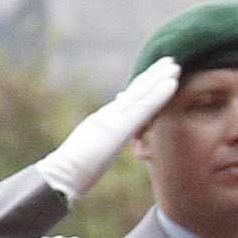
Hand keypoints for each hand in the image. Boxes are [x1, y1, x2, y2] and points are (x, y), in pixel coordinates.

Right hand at [33, 54, 182, 201]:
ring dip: (159, 77)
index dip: (143, 86)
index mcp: (104, 121)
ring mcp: (113, 119)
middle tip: (170, 61)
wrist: (62, 176)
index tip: (156, 75)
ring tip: (175, 64)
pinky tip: (173, 83)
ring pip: (140, 93)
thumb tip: (108, 142)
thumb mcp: (92, 155)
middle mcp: (109, 115)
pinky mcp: (119, 127)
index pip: (127, 101)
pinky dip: (158, 95)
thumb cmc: (73, 172)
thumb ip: (102, 144)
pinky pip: (143, 108)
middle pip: (135, 91)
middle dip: (152, 75)